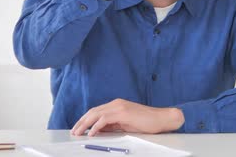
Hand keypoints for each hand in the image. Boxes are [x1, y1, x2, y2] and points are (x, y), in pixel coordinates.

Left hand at [70, 98, 184, 135]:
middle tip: (73, 131)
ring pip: (96, 114)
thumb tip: (98, 130)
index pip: (96, 111)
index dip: (85, 119)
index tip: (77, 128)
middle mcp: (116, 103)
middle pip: (93, 111)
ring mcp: (119, 106)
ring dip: (85, 124)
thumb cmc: (146, 123)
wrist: (162, 119)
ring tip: (78, 132)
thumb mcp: (125, 124)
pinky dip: (97, 126)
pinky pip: (105, 118)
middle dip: (81, 121)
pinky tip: (92, 132)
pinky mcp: (123, 112)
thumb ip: (113, 125)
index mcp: (116, 105)